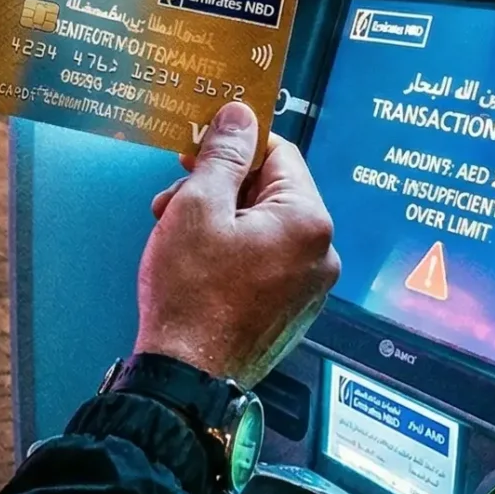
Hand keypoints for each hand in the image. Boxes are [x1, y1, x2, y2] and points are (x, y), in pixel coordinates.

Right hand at [133, 102, 339, 386]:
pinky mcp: (290, 311)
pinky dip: (232, 251)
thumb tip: (241, 115)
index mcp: (307, 221)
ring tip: (174, 232)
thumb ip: (223, 155)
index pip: (280, 153)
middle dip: (219, 187)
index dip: (234, 145)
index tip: (197, 147)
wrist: (186, 378)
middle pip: (271, 192)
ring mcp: (308, 287)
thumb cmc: (191, 294)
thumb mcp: (197, 207)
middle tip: (174, 197)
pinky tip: (194, 261)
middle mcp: (321, 254)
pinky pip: (265, 261)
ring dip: (219, 219)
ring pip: (263, 227)